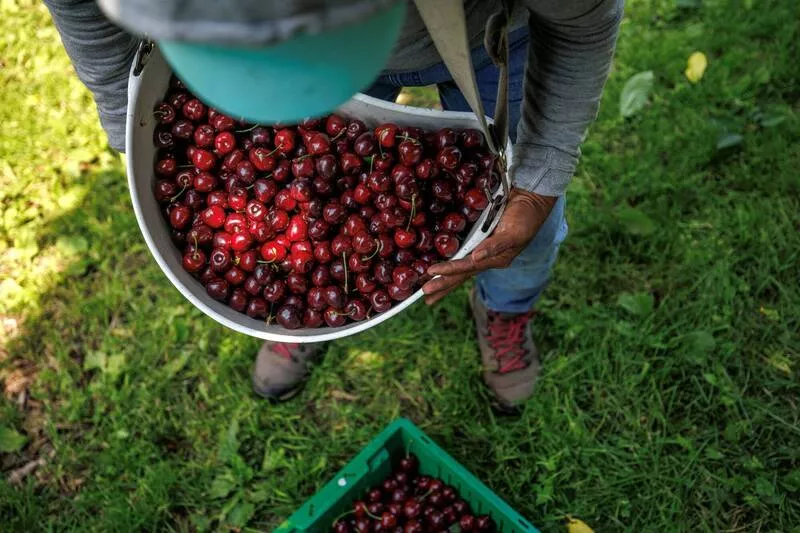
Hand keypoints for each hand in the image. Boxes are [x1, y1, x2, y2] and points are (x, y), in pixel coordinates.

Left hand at [421, 188, 556, 304]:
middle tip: (426, 296)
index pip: (467, 268)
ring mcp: (484, 249)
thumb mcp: (514, 233)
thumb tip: (476, 258)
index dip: (449, 271)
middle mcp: (487, 257)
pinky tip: (442, 267)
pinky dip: (451, 261)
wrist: (532, 199)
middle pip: (462, 274)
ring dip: (445, 278)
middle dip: (444, 285)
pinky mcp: (481, 239)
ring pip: (461, 267)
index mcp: (495, 260)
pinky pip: (463, 252)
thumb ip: (496, 246)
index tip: (431, 274)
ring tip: (430, 289)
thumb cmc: (526, 217)